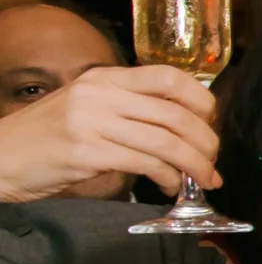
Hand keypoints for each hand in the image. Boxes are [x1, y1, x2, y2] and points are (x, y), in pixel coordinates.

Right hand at [0, 65, 219, 201]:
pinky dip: (168, 178)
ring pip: (166, 141)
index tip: (212, 121)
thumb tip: (180, 126)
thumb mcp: (86, 108)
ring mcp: (92, 122)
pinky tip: (171, 187)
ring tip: (205, 179)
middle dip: (206, 141)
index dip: (200, 99)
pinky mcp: (86, 152)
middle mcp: (100, 94)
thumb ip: (127, 109)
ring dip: (195, 164)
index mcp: (104, 78)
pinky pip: (146, 164)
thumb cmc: (47, 137)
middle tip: (213, 160)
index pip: (168, 77)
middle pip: (175, 114)